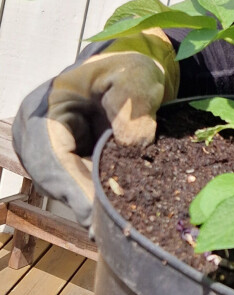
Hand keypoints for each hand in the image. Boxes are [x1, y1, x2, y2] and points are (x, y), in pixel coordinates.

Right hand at [12, 30, 178, 226]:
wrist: (132, 68)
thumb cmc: (128, 66)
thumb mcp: (134, 74)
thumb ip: (134, 101)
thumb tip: (134, 143)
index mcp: (43, 110)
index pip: (50, 156)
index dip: (71, 186)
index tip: (93, 213)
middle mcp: (39, 135)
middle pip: (57, 179)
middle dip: (85, 201)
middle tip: (112, 227)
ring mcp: (53, 152)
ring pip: (70, 187)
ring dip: (95, 202)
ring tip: (121, 222)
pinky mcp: (72, 162)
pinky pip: (83, 185)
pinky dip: (101, 195)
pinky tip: (123, 209)